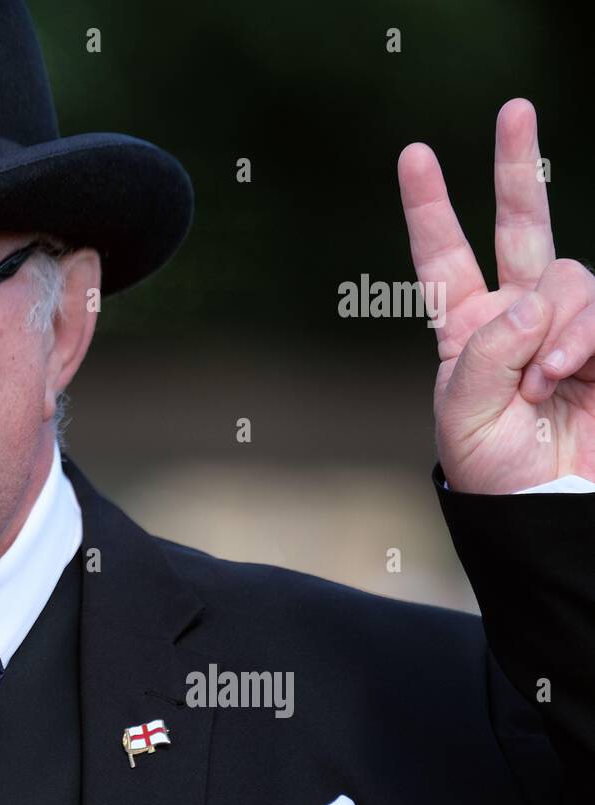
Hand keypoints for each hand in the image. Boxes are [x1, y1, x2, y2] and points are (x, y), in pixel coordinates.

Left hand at [398, 98, 594, 493]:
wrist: (547, 508)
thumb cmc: (495, 470)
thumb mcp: (464, 415)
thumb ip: (488, 354)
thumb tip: (527, 298)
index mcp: (466, 328)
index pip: (443, 258)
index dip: (429, 208)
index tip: (414, 154)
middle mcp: (516, 313)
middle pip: (520, 225)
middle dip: (515, 166)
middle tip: (514, 108)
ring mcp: (566, 323)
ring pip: (569, 278)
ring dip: (555, 328)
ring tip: (542, 383)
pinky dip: (582, 341)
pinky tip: (566, 375)